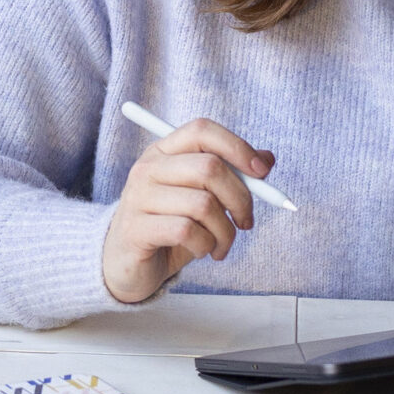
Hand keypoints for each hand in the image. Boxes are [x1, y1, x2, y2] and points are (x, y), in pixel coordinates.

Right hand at [102, 116, 269, 304]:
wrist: (126, 263)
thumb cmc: (170, 225)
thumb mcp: (201, 196)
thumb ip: (231, 174)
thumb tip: (267, 159)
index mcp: (164, 151)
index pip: (202, 130)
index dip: (237, 146)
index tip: (262, 172)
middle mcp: (148, 168)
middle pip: (209, 168)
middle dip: (241, 199)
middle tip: (245, 222)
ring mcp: (138, 197)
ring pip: (203, 204)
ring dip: (225, 232)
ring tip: (220, 245)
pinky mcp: (135, 229)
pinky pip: (187, 231)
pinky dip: (206, 245)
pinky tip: (202, 251)